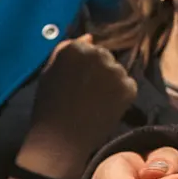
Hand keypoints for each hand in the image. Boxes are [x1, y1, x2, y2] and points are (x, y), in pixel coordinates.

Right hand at [17, 34, 140, 178]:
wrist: (60, 141)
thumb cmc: (49, 106)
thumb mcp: (49, 72)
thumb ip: (66, 49)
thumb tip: (90, 37)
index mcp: (75, 48)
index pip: (88, 48)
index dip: (83, 66)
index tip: (76, 81)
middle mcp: (98, 54)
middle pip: (105, 56)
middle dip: (99, 70)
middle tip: (87, 92)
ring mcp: (115, 71)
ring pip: (117, 70)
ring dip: (110, 81)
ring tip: (95, 101)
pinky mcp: (129, 87)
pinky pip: (127, 85)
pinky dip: (120, 95)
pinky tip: (106, 107)